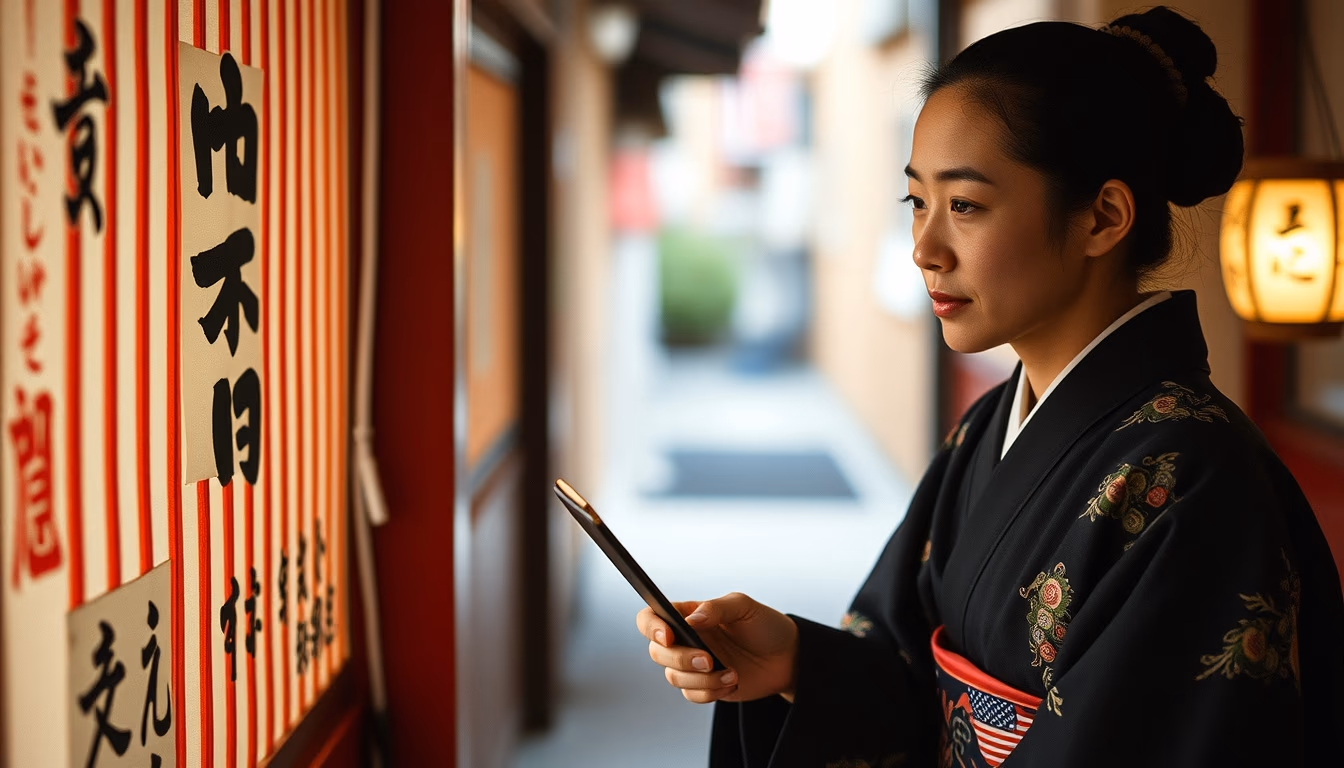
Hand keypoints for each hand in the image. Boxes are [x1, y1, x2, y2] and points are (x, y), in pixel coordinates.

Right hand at [636, 592, 798, 704]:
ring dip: (701, 679)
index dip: (651, 626)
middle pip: (657, 652)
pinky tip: (732, 680)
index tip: (668, 636)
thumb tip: (690, 620)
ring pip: (673, 677)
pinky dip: (710, 691)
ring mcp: (693, 664)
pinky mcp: (704, 686)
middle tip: (708, 659)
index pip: (650, 617)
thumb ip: (716, 608)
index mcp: (688, 614)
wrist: (788, 658)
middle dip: (681, 659)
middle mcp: (685, 639)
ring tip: (730, 673)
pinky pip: (692, 694)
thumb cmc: (766, 626)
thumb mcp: (744, 607)